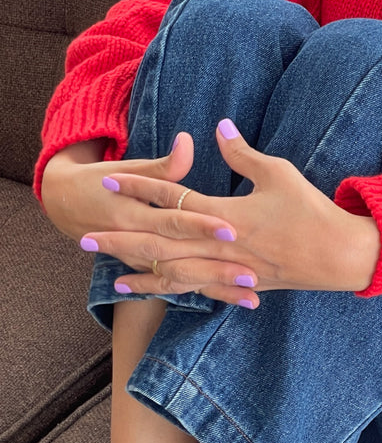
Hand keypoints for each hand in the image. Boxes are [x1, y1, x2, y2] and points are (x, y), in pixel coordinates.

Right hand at [41, 135, 250, 306]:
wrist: (67, 204)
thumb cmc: (105, 179)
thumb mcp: (129, 168)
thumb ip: (163, 164)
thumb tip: (187, 141)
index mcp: (133, 214)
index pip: (173, 220)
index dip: (200, 225)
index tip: (231, 230)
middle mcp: (139, 243)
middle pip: (183, 258)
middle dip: (217, 268)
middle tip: (251, 273)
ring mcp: (145, 261)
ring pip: (185, 279)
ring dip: (219, 288)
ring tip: (252, 297)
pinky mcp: (154, 269)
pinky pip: (183, 286)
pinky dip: (210, 293)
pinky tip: (243, 301)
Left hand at [80, 119, 380, 306]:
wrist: (336, 254)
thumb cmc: (310, 210)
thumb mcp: (279, 173)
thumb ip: (243, 154)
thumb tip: (219, 126)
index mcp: (226, 215)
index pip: (173, 199)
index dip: (140, 188)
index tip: (109, 180)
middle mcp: (219, 246)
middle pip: (160, 243)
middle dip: (121, 239)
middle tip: (85, 238)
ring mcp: (227, 269)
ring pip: (172, 272)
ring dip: (137, 270)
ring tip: (107, 270)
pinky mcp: (237, 282)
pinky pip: (195, 289)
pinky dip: (168, 290)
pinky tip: (149, 290)